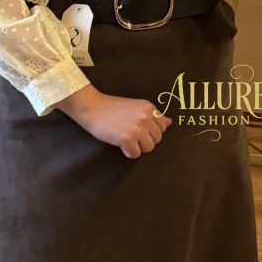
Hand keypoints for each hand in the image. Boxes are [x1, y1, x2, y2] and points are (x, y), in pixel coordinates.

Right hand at [55, 84, 172, 158]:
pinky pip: (135, 154)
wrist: (91, 107)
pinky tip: (120, 144)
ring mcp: (137, 129)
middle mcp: (146, 117)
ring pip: (148, 148)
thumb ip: (152, 115)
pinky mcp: (127, 139)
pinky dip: (128, 152)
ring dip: (137, 147)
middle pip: (157, 139)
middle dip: (145, 140)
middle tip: (130, 134)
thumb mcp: (135, 107)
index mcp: (149, 108)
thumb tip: (169, 122)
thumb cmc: (111, 107)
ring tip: (125, 139)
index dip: (151, 131)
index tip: (139, 129)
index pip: (163, 127)